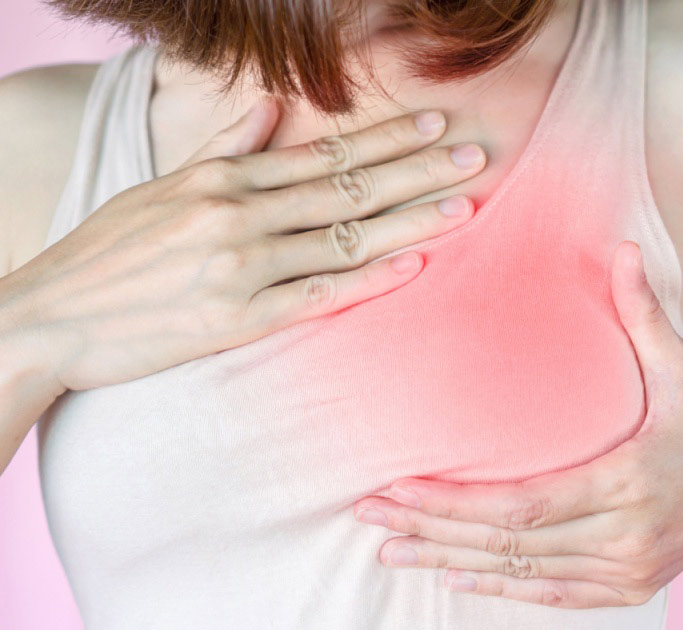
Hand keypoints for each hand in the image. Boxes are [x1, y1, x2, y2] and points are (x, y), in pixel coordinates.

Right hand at [0, 99, 487, 391]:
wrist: (49, 318)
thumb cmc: (109, 253)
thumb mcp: (164, 188)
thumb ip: (225, 150)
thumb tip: (269, 109)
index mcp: (222, 180)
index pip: (323, 152)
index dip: (386, 138)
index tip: (436, 124)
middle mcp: (237, 216)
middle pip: (347, 187)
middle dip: (417, 169)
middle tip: (476, 156)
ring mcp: (241, 267)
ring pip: (344, 236)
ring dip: (410, 220)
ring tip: (464, 205)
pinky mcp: (237, 320)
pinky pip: (318, 294)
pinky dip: (368, 277)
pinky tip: (413, 265)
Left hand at [352, 240, 682, 608]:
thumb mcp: (681, 366)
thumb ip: (643, 311)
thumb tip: (620, 245)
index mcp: (628, 481)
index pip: (521, 505)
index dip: (453, 503)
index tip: (398, 487)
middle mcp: (624, 535)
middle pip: (509, 542)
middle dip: (433, 532)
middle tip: (372, 519)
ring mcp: (628, 568)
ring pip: (524, 572)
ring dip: (455, 562)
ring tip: (394, 550)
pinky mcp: (632, 585)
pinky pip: (555, 594)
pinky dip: (505, 587)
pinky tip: (459, 576)